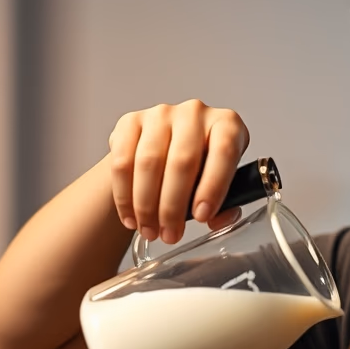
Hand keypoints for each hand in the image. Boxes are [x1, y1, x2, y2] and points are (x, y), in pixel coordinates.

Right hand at [108, 100, 249, 244]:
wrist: (166, 148)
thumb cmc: (201, 168)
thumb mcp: (223, 182)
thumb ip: (226, 202)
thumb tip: (216, 221)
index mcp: (227, 124)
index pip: (223, 152)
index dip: (213, 187)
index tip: (202, 217)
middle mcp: (195, 112)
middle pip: (182, 161)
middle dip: (173, 206)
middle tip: (169, 235)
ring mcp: (160, 114)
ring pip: (149, 163)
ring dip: (146, 205)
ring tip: (149, 231)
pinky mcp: (131, 121)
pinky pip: (122, 161)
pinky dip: (124, 196)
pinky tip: (131, 217)